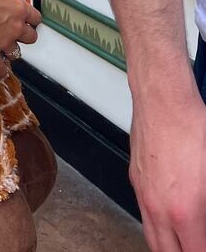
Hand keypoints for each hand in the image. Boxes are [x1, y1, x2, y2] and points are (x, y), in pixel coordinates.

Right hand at [0, 0, 40, 78]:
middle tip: (15, 33)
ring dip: (11, 50)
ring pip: (16, 53)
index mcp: (19, 8)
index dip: (31, 19)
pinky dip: (0, 70)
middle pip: (31, 38)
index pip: (36, 18)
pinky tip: (0, 74)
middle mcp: (16, 26)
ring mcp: (4, 41)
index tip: (26, 19)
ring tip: (5, 49)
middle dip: (24, 36)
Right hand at [130, 92, 205, 250]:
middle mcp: (158, 206)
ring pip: (151, 236)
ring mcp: (143, 192)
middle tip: (196, 246)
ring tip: (182, 243)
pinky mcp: (135, 177)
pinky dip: (157, 226)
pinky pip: (144, 214)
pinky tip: (169, 218)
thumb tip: (205, 213)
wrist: (162, 98)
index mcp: (184, 211)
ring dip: (167, 246)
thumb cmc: (192, 126)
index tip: (205, 249)